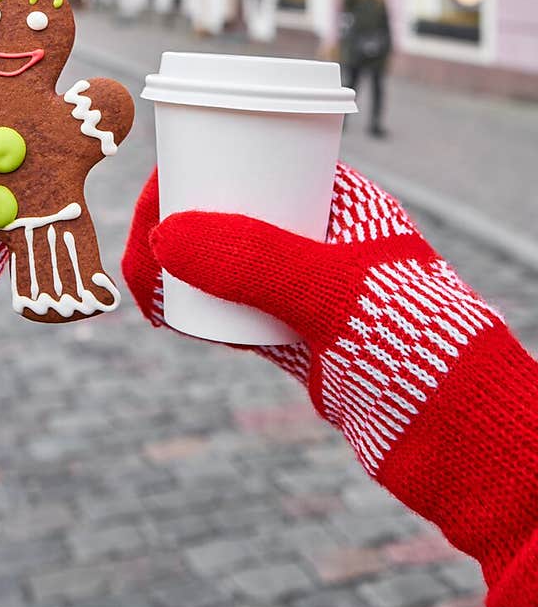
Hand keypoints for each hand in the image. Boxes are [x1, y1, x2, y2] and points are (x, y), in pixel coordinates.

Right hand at [123, 163, 537, 606]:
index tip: (152, 201)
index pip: (254, 157)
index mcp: (342, 199)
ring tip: (139, 285)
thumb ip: (257, 262)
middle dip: (171, 219)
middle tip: (136, 252)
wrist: (469, 449)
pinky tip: (165, 315)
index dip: (193, 167)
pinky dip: (191, 308)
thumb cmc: (423, 347)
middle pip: (227, 209)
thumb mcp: (338, 292)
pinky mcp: (300, 342)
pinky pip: (231, 311)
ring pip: (222, 262)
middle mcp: (321, 237)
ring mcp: (309, 291)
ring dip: (174, 265)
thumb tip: (163, 238)